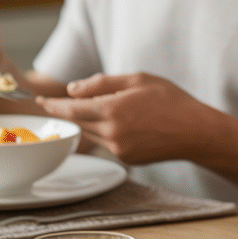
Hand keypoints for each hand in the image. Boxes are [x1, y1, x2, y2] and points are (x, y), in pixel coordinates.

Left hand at [37, 72, 215, 164]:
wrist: (196, 132)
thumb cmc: (170, 100)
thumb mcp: (137, 80)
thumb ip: (101, 84)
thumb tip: (72, 90)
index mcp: (113, 110)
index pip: (71, 109)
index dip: (53, 105)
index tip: (41, 102)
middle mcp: (112, 133)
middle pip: (78, 122)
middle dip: (70, 112)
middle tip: (62, 102)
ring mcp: (118, 149)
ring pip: (91, 133)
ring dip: (88, 122)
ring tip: (102, 109)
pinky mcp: (126, 158)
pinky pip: (105, 143)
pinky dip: (105, 131)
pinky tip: (122, 122)